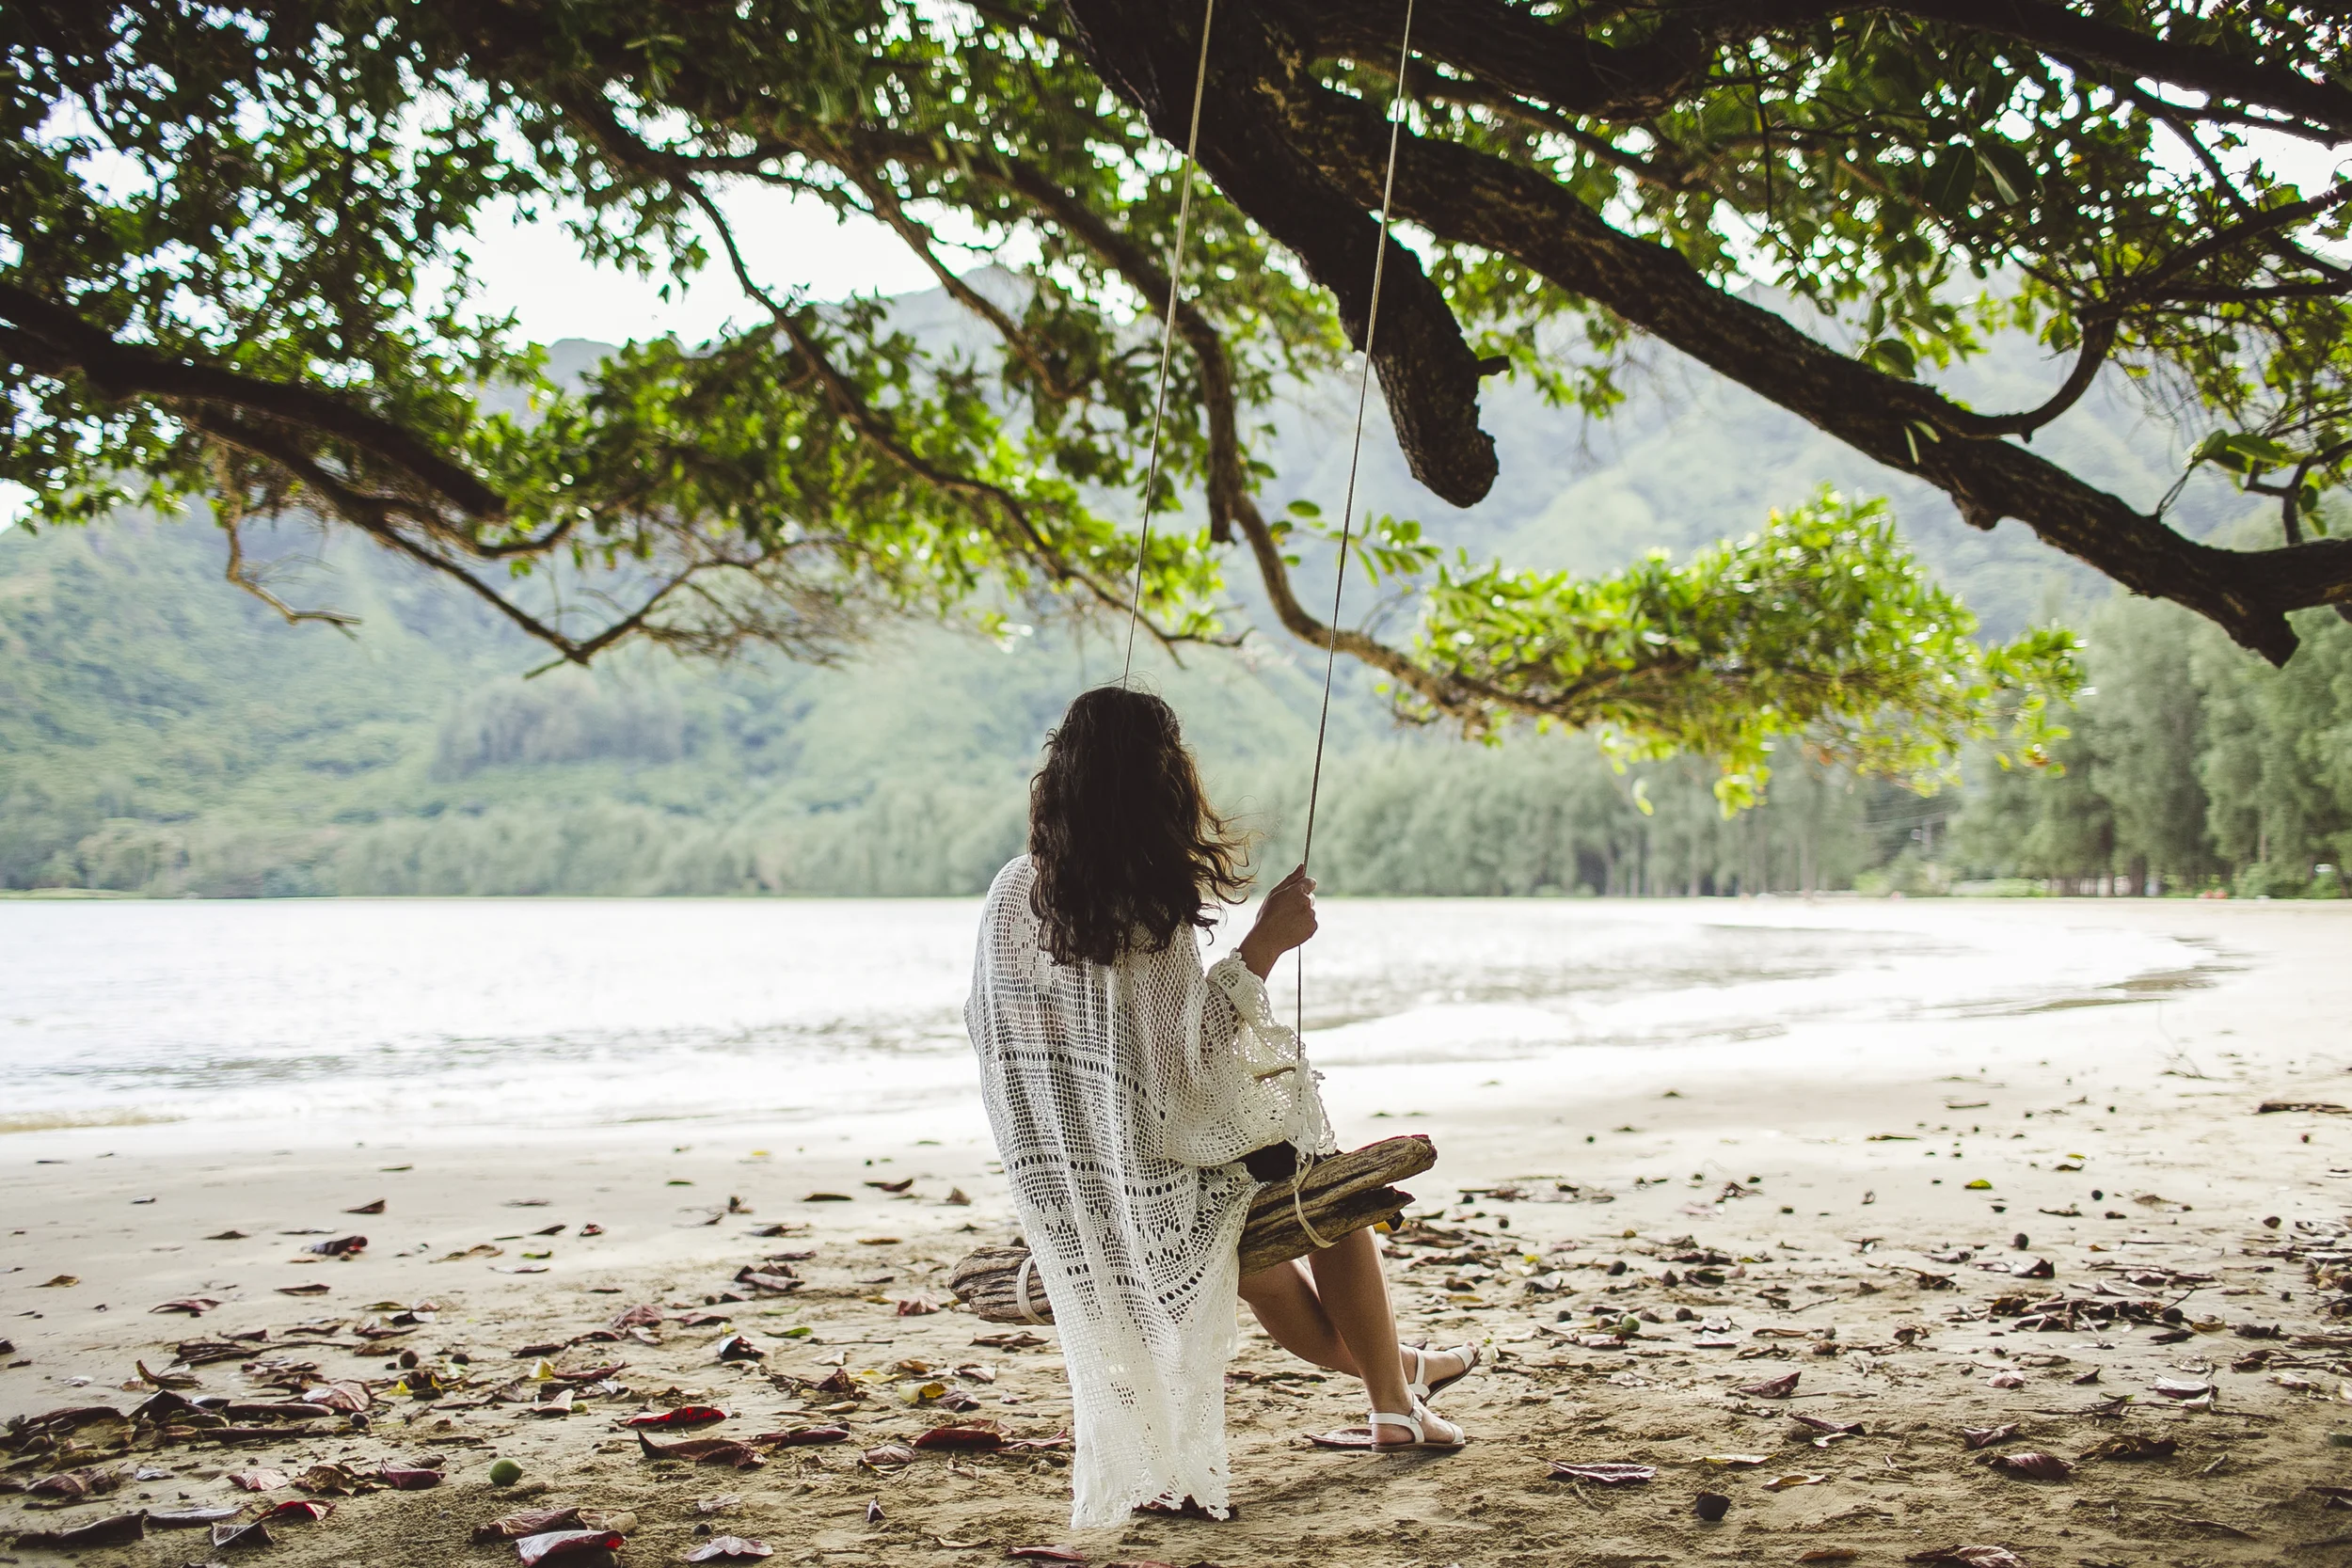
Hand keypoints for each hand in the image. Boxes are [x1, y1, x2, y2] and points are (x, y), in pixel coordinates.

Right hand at [1237, 863, 1316, 978]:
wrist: (1266, 940)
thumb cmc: (1267, 915)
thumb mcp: (1274, 893)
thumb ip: (1290, 879)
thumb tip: (1302, 866)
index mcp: (1297, 890)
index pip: (1310, 882)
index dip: (1304, 887)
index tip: (1297, 893)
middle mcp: (1307, 901)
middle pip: (1310, 897)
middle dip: (1302, 902)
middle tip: (1286, 911)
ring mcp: (1311, 915)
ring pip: (1310, 911)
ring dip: (1302, 914)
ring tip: (1287, 922)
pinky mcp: (1313, 927)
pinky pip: (1311, 923)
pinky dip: (1304, 925)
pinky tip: (1292, 929)